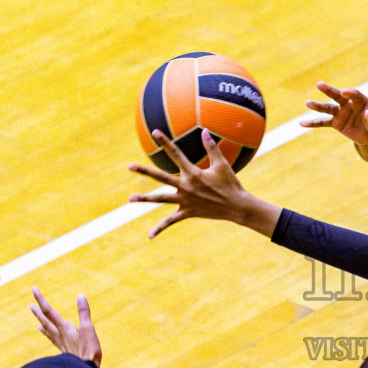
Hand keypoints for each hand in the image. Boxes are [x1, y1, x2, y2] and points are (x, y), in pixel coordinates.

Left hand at [30, 288, 101, 366]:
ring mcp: (62, 344)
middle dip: (38, 312)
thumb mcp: (88, 329)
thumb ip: (84, 312)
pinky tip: (50, 337)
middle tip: (30, 305)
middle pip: (46, 321)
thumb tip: (80, 295)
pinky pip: (54, 341)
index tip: (33, 289)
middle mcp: (60, 335)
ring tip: (37, 322)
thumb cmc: (88, 351)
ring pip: (49, 332)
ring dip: (42, 324)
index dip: (41, 299)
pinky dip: (50, 336)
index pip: (49, 311)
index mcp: (64, 328)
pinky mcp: (65, 352)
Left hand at [129, 129, 280, 237]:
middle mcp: (186, 186)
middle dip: (144, 171)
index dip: (165, 142)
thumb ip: (211, 147)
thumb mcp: (222, 164)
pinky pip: (171, 221)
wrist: (237, 207)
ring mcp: (185, 200)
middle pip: (160, 177)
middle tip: (130, 166)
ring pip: (160, 199)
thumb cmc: (231, 184)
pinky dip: (160, 228)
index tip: (155, 133)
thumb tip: (205, 131)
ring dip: (145, 199)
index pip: (176, 154)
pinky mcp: (188, 212)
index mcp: (193, 173)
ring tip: (130, 199)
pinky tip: (150, 236)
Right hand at [301, 83, 367, 147]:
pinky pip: (323, 123)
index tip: (344, 92)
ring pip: (328, 108)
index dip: (350, 93)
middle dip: (329, 90)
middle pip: (337, 96)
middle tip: (319, 84)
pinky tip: (302, 124)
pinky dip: (313, 123)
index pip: (354, 94)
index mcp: (361, 100)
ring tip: (307, 103)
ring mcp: (340, 113)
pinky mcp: (336, 123)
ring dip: (318, 106)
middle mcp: (348, 104)